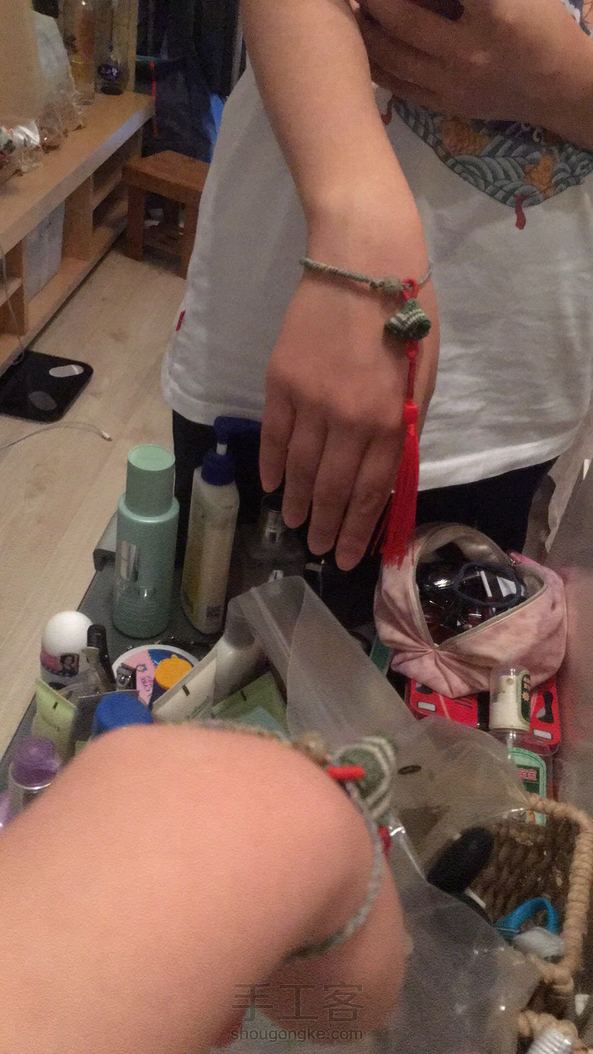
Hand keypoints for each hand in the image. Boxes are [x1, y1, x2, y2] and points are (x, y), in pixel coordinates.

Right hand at [259, 201, 437, 571]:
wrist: (362, 259)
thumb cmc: (407, 316)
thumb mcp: (424, 379)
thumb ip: (404, 429)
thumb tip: (385, 475)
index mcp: (388, 421)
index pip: (369, 493)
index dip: (356, 530)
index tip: (346, 557)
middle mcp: (347, 420)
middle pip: (330, 488)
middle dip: (324, 526)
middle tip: (316, 550)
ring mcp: (309, 401)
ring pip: (299, 468)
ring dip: (296, 503)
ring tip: (293, 525)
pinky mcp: (280, 381)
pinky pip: (273, 435)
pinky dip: (271, 465)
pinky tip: (271, 486)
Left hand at [359, 0, 591, 129]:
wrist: (556, 86)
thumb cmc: (538, 25)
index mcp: (495, 16)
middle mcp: (470, 53)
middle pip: (404, 22)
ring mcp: (454, 85)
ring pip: (394, 58)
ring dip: (366, 31)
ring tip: (353, 11)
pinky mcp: (445, 106)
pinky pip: (399, 87)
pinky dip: (375, 64)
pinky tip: (363, 46)